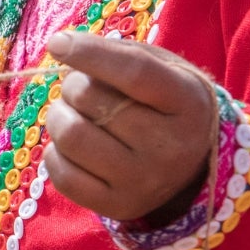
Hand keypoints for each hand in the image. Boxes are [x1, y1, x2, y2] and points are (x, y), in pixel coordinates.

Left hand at [44, 30, 215, 224]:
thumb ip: (119, 56)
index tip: (57, 43)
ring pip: (71, 135)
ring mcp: (143, 181)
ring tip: (73, 114)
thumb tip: (62, 47)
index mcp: (186, 102)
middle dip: (73, 85)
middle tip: (81, 89)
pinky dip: (55, 153)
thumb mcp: (162, 69)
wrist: (193, 166)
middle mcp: (169, 146)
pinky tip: (73, 147)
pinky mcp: (118, 206)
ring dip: (58, 116)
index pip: (134, 72)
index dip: (90, 53)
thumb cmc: (166, 104)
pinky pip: (62, 174)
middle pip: (93, 101)